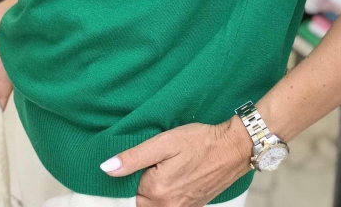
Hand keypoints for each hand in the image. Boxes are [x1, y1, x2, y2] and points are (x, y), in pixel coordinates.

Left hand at [100, 116, 252, 205]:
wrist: (234, 148)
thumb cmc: (200, 141)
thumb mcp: (165, 141)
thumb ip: (134, 157)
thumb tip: (106, 169)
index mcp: (156, 190)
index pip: (126, 191)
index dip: (127, 176)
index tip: (136, 161)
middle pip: (139, 202)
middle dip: (138, 185)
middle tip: (150, 162)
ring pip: (153, 206)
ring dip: (152, 192)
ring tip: (162, 169)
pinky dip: (165, 197)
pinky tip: (173, 178)